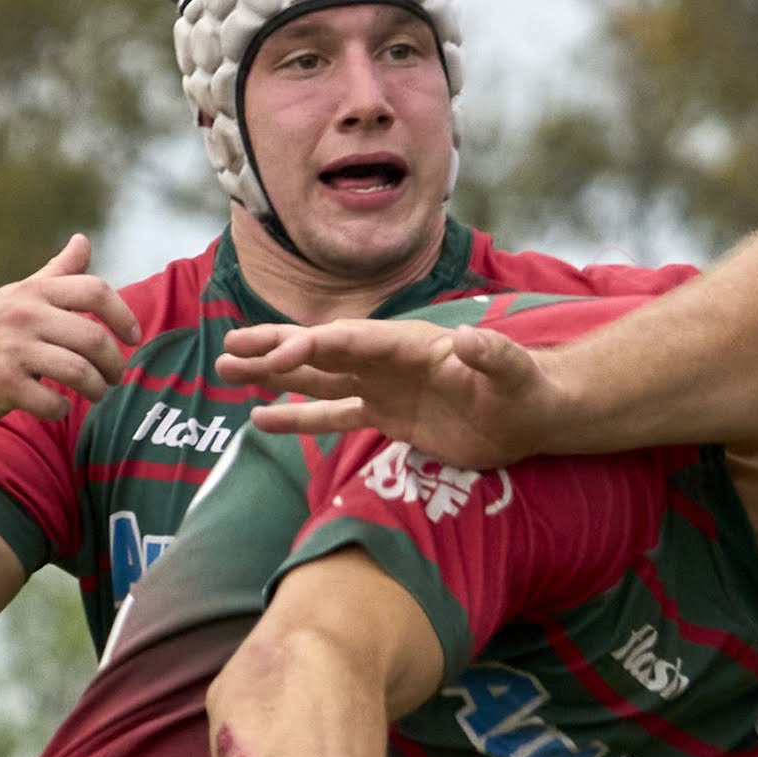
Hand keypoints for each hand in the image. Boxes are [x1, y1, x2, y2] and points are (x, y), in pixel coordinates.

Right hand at [0, 237, 138, 432]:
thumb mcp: (17, 298)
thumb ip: (55, 273)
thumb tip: (83, 240)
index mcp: (32, 292)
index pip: (95, 290)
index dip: (123, 315)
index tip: (134, 337)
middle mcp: (22, 315)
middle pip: (94, 338)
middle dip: (114, 364)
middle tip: (114, 376)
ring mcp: (11, 349)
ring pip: (80, 372)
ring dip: (97, 389)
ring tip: (96, 393)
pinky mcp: (2, 384)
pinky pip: (53, 402)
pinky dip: (61, 410)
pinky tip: (56, 407)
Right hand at [218, 313, 551, 461]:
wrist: (532, 414)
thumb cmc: (524, 388)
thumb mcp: (511, 371)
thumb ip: (490, 354)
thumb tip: (467, 337)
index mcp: (407, 343)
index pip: (349, 341)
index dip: (311, 345)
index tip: (273, 356)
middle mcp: (385, 361)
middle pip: (319, 351)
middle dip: (272, 350)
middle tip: (226, 348)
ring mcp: (382, 388)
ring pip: (316, 379)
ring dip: (272, 377)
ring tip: (226, 371)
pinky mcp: (386, 416)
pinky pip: (333, 416)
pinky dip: (298, 418)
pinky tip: (260, 419)